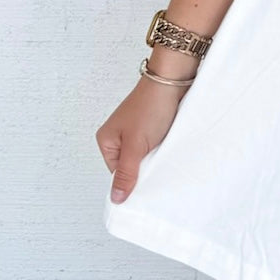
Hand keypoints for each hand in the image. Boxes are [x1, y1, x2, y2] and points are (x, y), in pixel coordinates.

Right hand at [95, 76, 187, 204]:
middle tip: (156, 166)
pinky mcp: (151, 127)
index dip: (132, 179)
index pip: (118, 174)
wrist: (172, 81)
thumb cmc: (150, 107)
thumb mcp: (136, 146)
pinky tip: (168, 148)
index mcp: (107, 141)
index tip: (146, 181)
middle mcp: (118, 137)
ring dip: (154, 158)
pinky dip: (161, 149)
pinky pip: (154, 147)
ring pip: (144, 157)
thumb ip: (126, 173)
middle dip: (144, 168)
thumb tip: (116, 198)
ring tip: (163, 154)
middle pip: (131, 166)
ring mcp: (135, 132)